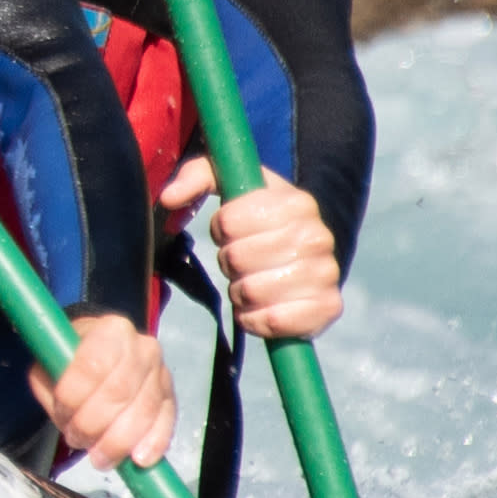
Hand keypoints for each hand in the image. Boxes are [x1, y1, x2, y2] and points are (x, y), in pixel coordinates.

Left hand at [31, 310, 176, 473]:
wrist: (100, 355)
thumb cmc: (71, 362)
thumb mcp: (48, 367)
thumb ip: (52, 387)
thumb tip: (68, 416)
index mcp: (110, 330)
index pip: (93, 366)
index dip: (74, 397)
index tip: (62, 415)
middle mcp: (142, 346)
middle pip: (119, 392)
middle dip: (93, 424)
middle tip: (76, 439)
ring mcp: (160, 372)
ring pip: (143, 412)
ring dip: (117, 442)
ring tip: (98, 457)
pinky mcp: (170, 396)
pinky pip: (165, 422)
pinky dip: (153, 443)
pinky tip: (139, 460)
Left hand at [162, 155, 346, 339]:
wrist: (304, 259)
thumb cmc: (259, 222)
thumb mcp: (230, 186)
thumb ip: (196, 176)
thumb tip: (168, 198)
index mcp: (297, 202)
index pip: (230, 221)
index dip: (221, 229)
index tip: (233, 230)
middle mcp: (318, 236)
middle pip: (237, 258)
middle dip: (229, 262)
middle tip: (241, 260)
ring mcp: (327, 274)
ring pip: (251, 291)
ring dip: (239, 292)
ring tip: (251, 281)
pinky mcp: (328, 308)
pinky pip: (272, 321)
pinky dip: (254, 320)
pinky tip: (261, 308)